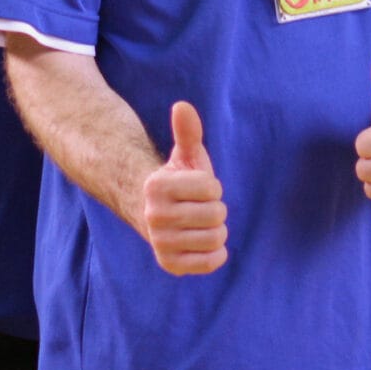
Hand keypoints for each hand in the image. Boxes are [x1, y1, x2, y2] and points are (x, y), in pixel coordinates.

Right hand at [140, 101, 225, 274]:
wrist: (154, 215)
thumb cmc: (178, 182)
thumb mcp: (184, 155)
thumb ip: (188, 132)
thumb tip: (182, 106)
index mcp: (158, 186)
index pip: (212, 188)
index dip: (212, 187)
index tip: (197, 188)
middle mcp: (154, 216)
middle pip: (217, 214)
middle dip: (216, 209)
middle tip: (199, 208)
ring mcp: (160, 242)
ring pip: (216, 238)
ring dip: (216, 230)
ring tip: (201, 224)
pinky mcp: (170, 264)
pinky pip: (211, 262)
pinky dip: (215, 253)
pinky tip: (203, 243)